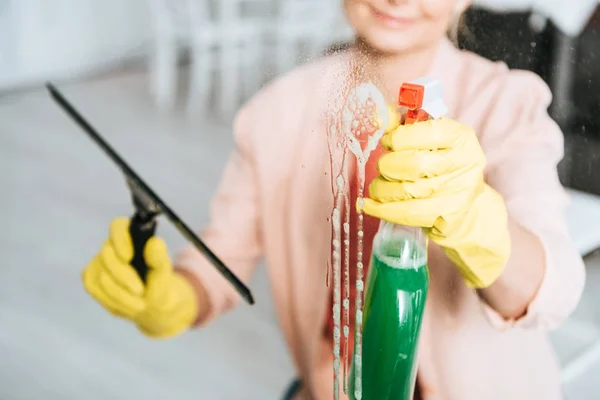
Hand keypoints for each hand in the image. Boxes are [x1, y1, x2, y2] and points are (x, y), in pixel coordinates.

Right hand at [82, 218, 198, 337]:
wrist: (153, 304)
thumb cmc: (158, 283)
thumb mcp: (164, 274)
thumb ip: (160, 259)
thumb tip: (155, 242)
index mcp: (132, 236)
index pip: (118, 225)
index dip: (120, 239)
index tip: (129, 256)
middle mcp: (113, 245)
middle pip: (107, 254)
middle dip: (124, 276)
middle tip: (140, 290)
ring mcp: (99, 261)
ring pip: (101, 274)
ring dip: (122, 294)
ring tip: (140, 304)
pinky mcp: (91, 277)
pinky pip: (95, 287)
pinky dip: (113, 300)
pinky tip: (127, 304)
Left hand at [362, 118, 510, 287]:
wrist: (464, 205)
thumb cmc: (439, 164)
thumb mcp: (427, 139)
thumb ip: (401, 125)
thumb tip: (377, 114)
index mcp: (460, 137)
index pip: (426, 133)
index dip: (398, 138)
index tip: (388, 142)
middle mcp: (464, 164)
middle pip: (414, 164)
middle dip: (388, 165)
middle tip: (384, 166)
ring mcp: (457, 192)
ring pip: (405, 190)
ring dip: (381, 188)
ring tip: (378, 186)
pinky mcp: (446, 216)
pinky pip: (405, 213)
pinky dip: (380, 208)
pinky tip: (368, 204)